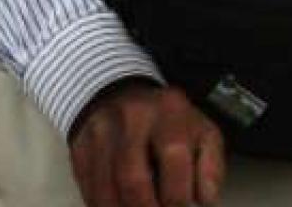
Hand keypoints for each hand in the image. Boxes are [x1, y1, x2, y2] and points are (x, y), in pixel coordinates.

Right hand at [68, 80, 225, 206]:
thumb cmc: (168, 123)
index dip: (178, 195)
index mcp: (169, 111)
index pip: (172, 156)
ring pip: (106, 189)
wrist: (121, 95)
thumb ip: (211, 167)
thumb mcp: (202, 133)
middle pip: (132, 178)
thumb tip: (205, 200)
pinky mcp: (80, 148)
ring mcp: (100, 131)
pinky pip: (88, 189)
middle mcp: (130, 117)